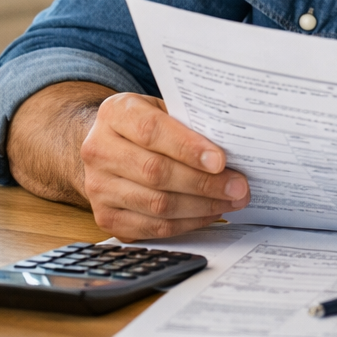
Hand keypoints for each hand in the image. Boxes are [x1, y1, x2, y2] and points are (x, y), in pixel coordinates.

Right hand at [78, 93, 249, 239]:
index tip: (220, 161)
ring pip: (156, 204)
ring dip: (201, 206)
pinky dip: (186, 223)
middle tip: (238, 187)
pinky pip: (152, 227)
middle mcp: (98, 150)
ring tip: (231, 201)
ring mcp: (97, 187)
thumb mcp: (164, 109)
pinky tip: (209, 213)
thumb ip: (190, 123)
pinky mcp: (105, 217)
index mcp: (115, 114)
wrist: (108, 146)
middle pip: (155, 172)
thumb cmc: (147, 125)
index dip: (188, 148)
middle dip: (204, 183)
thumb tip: (233, 146)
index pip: (151, 131)